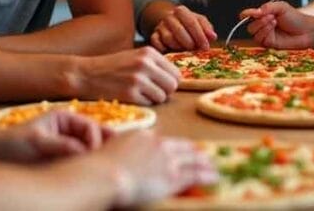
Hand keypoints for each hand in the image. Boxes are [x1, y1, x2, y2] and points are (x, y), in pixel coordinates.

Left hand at [0, 110, 111, 162]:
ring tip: (94, 170)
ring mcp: (67, 144)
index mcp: (65, 118)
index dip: (95, 141)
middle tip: (100, 165)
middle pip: (95, 138)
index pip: (91, 127)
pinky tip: (85, 175)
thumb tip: (85, 151)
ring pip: (90, 151)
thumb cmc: (11, 144)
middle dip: (100, 149)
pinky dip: (84, 167)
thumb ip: (62, 145)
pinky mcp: (63, 159)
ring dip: (92, 159)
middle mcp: (69, 130)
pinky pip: (80, 162)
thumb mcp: (37, 143)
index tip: (91, 157)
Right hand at [74, 47, 179, 104]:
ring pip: (162, 97)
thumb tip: (175, 80)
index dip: (170, 81)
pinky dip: (143, 103)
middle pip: (173, 85)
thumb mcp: (135, 57)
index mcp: (149, 53)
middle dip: (165, 91)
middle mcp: (145, 64)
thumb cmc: (111, 67)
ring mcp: (138, 79)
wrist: (85, 74)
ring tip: (140, 93)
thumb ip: (154, 65)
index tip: (160, 84)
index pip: (176, 73)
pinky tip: (131, 96)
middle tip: (151, 91)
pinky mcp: (130, 94)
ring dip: (153, 99)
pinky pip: (149, 104)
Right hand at [98, 131, 217, 206]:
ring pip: (192, 159)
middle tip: (202, 155)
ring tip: (211, 166)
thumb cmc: (100, 166)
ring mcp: (167, 159)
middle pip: (182, 147)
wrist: (105, 175)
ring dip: (204, 163)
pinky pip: (195, 174)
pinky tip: (213, 177)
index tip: (178, 149)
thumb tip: (119, 150)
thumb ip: (120, 148)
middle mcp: (158, 144)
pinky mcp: (173, 176)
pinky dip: (206, 175)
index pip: (163, 140)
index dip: (173, 146)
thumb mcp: (109, 149)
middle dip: (193, 152)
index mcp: (143, 136)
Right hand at [149, 5, 216, 51]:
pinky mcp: (154, 36)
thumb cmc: (188, 24)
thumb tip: (212, 36)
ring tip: (185, 51)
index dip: (200, 36)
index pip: (191, 22)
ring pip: (168, 38)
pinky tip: (171, 52)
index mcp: (181, 11)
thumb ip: (207, 28)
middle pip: (179, 30)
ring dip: (178, 47)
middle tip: (195, 50)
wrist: (171, 22)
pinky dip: (164, 49)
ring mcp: (160, 26)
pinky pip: (157, 44)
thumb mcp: (199, 22)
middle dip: (189, 42)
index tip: (205, 47)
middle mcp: (169, 17)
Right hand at [242, 1, 313, 48]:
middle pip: (250, 26)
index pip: (249, 16)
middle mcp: (263, 26)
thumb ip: (267, 7)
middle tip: (270, 16)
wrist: (306, 30)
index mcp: (264, 16)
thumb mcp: (281, 7)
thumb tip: (255, 12)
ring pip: (254, 34)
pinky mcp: (270, 44)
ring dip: (262, 26)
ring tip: (274, 21)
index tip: (247, 14)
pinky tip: (274, 28)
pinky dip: (265, 33)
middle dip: (258, 21)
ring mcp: (267, 36)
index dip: (246, 15)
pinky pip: (261, 40)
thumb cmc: (295, 17)